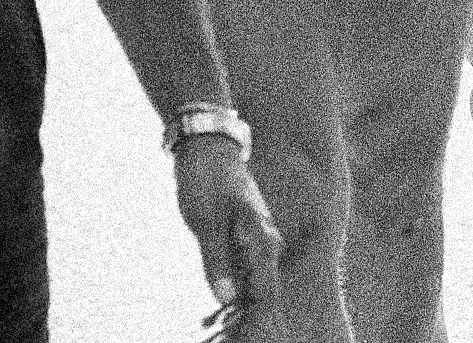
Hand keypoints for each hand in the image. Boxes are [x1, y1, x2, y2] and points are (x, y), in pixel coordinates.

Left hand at [173, 138, 279, 322]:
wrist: (207, 148)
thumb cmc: (207, 182)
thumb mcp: (206, 224)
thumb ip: (217, 262)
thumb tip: (226, 298)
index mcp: (262, 239)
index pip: (266, 291)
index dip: (257, 319)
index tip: (244, 338)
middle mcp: (264, 241)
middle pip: (261, 291)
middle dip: (246, 319)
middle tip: (224, 340)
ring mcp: (253, 239)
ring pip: (250, 283)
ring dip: (235, 308)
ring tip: (215, 332)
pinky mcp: (240, 237)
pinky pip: (240, 271)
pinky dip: (230, 291)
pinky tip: (215, 307)